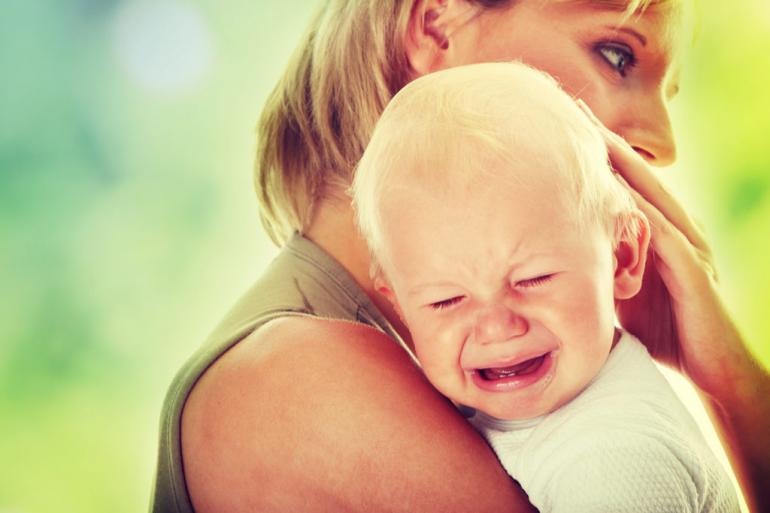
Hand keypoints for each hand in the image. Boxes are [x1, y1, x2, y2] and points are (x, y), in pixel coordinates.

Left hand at [578, 98, 769, 512]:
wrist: (711, 370)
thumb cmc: (662, 332)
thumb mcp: (620, 290)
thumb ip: (597, 266)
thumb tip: (550, 257)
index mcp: (658, 233)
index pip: (624, 182)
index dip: (596, 153)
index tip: (562, 124)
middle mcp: (676, 230)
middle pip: (636, 175)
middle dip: (604, 141)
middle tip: (570, 107)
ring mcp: (687, 247)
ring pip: (650, 194)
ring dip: (620, 162)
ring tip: (588, 133)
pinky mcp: (691, 271)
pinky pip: (661, 233)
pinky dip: (637, 209)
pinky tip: (613, 190)